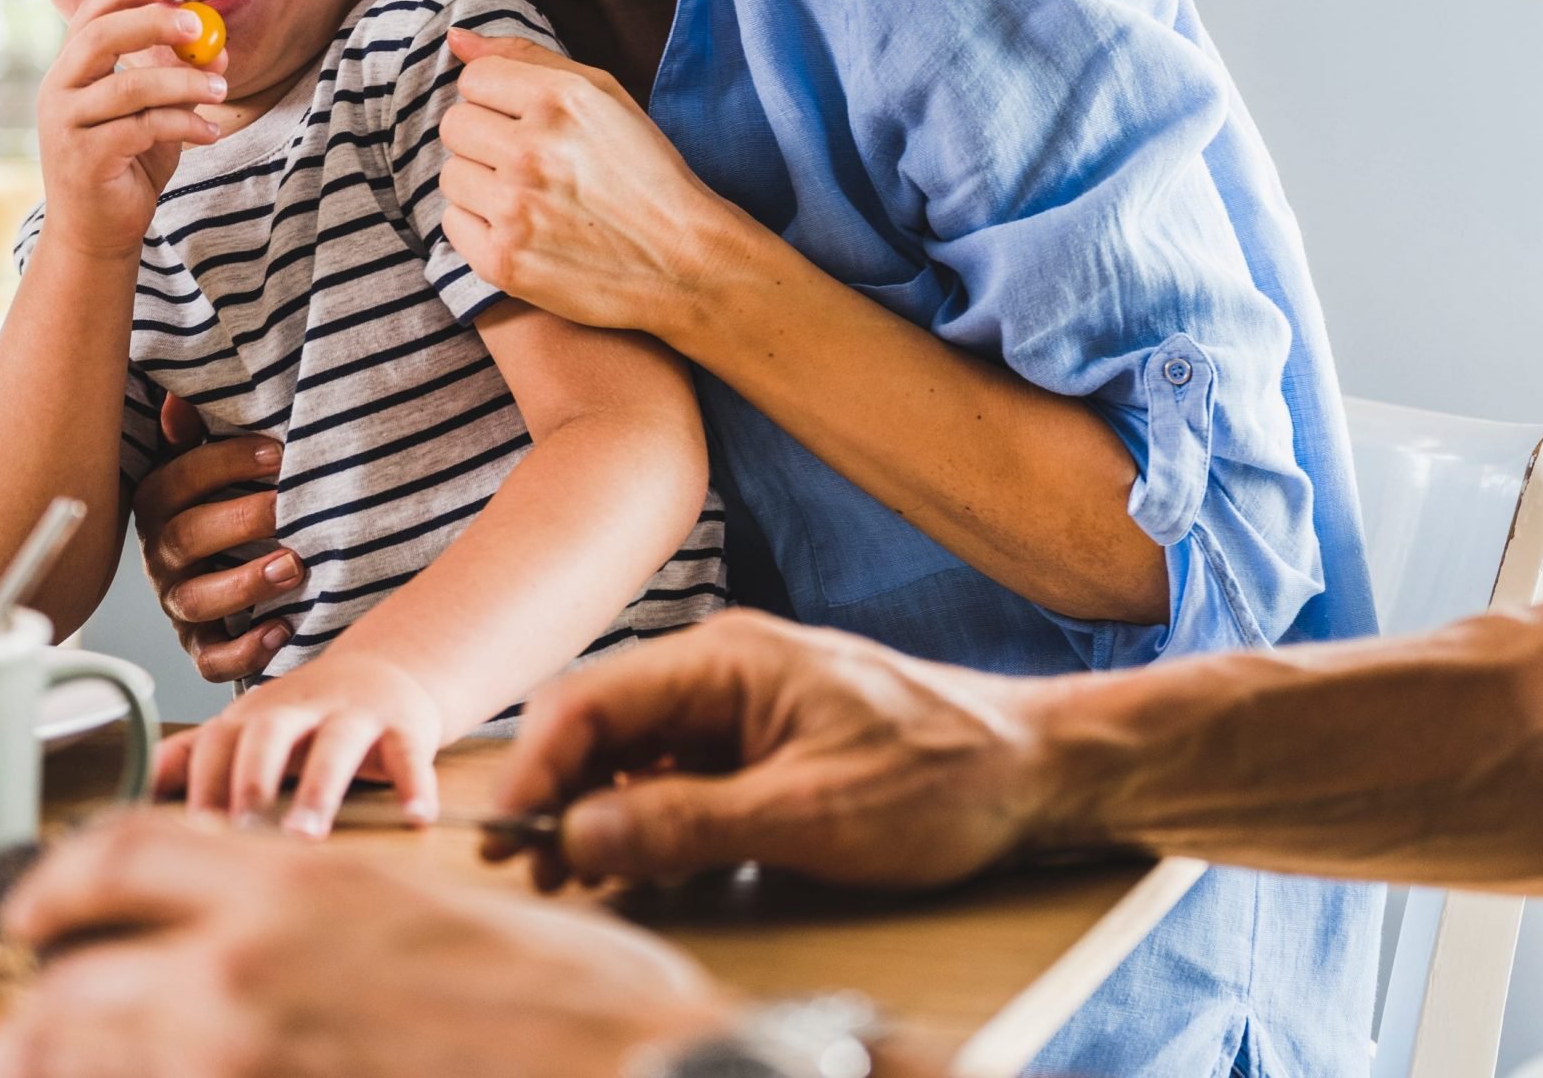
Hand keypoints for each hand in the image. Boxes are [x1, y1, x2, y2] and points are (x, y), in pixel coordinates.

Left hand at [0, 811, 732, 1077]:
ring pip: (80, 1072)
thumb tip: (257, 951)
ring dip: (25, 1073)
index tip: (30, 909)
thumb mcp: (429, 917)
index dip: (55, 882)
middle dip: (5, 1023)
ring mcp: (245, 1069)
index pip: (123, 857)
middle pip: (63, 995)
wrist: (638, 1074)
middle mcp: (243, 976)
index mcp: (293, 889)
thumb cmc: (568, 1004)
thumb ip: (321, 929)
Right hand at [38, 0, 232, 262]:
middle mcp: (57, 91)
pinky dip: (184, 125)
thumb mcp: (156, 116)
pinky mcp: (85, 158)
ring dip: (183, 83)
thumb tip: (219, 54)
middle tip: (198, 27)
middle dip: (152, 24)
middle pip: (100, 39)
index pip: (88, 16)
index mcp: (69, 72)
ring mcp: (66, 125)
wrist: (97, 232)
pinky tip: (209, 133)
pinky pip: (143, 128)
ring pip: (129, 87)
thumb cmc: (125, 166)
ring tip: (221, 92)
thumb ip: (177, 83)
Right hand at [134, 396, 302, 684]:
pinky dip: (245, 651)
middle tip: (289, 508)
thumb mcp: (204, 464)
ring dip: (246, 583)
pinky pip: (212, 659)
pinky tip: (282, 630)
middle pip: (185, 539)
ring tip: (294, 567)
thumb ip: (192, 436)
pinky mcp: (202, 646)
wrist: (228, 569)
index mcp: (159, 505)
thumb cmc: (221, 502)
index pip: (178, 480)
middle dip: (240, 521)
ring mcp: (180, 604)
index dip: (224, 464)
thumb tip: (178, 399)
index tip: (278, 453)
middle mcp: (162, 557)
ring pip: (197, 600)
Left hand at [158, 648, 443, 830]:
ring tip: (307, 837)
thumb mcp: (246, 731)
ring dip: (320, 788)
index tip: (189, 837)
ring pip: (336, 744)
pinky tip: (415, 817)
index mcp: (253, 717)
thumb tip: (121, 798)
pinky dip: (414, 783)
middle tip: (239, 829)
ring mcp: (354, 714)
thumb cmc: (305, 720)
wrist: (389, 671)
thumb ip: (191, 761)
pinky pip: (410, 753)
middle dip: (251, 777)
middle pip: (268, 731)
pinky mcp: (405, 726)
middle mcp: (300, 708)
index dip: (201, 785)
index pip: (215, 743)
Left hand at [436, 29, 739, 340]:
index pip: (474, 80)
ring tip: (528, 199)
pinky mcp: (505, 261)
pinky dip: (480, 229)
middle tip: (528, 165)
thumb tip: (455, 39)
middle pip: (455, 127)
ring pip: (451, 177)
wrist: (686, 262)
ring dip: (481, 186)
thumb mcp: (604, 96)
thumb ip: (527, 58)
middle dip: (485, 142)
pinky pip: (453, 226)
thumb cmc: (647, 174)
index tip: (526, 124)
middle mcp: (532, 150)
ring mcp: (515, 209)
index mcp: (559, 100)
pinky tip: (522, 231)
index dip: (497, 101)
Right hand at [494, 610, 1061, 890]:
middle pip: (605, 726)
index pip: (591, 702)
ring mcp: (745, 703)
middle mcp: (723, 667)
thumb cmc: (936, 777)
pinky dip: (656, 820)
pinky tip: (653, 870)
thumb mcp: (804, 814)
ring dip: (607, 814)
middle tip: (536, 875)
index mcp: (725, 659)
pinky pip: (684, 774)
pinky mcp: (767, 740)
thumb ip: (683, 825)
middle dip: (563, 797)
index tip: (506, 838)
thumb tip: (579, 839)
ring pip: (640, 754)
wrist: (1036, 768)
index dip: (536, 771)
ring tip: (585, 882)